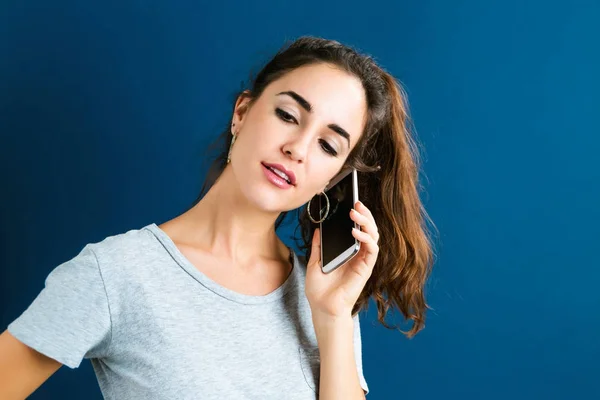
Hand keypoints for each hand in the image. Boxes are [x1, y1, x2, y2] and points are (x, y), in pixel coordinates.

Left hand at [305, 201, 379, 318]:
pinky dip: (366, 239)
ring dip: (366, 223)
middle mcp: (357, 255)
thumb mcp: (314, 262)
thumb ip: (318, 246)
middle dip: (365, 214)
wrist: (322, 308)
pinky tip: (356, 233)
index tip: (351, 203)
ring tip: (355, 213)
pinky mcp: (365, 268)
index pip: (357, 229)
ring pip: (373, 236)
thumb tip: (318, 229)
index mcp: (347, 252)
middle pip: (368, 229)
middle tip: (356, 203)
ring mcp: (362, 261)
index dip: (357, 216)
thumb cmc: (319, 289)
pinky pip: (372, 250)